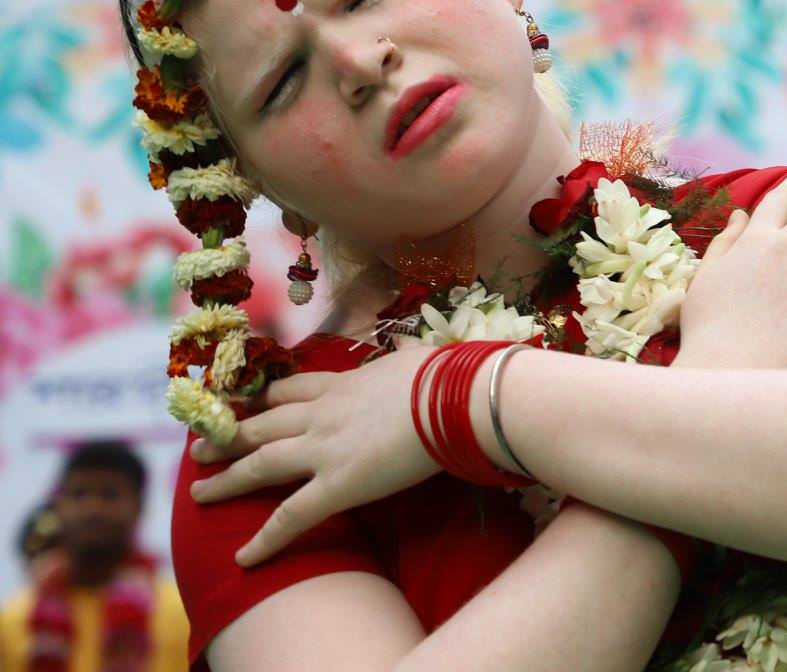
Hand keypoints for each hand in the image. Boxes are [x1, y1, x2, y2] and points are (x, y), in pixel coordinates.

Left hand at [187, 344, 438, 566]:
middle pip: (262, 424)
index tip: (246, 406)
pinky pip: (292, 516)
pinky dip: (265, 539)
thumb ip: (400, 372)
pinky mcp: (338, 486)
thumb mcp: (413, 362)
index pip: (291, 390)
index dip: (263, 400)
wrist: (454, 396)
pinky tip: (243, 559)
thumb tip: (415, 370)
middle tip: (200, 448)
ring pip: (261, 464)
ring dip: (226, 478)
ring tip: (198, 492)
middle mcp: (322, 413)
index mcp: (342, 384)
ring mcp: (324, 449)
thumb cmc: (447, 376)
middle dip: (229, 436)